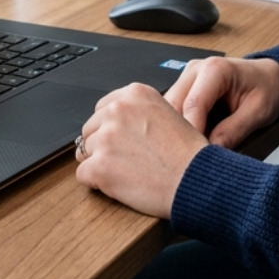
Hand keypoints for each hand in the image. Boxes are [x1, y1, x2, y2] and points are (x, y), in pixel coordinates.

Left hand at [75, 83, 206, 218]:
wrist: (196, 180)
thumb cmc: (188, 154)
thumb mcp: (168, 113)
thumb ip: (139, 112)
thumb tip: (112, 122)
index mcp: (134, 94)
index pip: (103, 109)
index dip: (112, 129)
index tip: (125, 142)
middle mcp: (118, 110)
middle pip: (91, 130)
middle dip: (103, 146)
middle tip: (128, 161)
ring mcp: (106, 137)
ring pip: (85, 153)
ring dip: (101, 165)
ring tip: (129, 173)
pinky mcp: (99, 165)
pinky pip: (83, 174)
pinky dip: (97, 183)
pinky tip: (120, 184)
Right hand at [166, 56, 278, 149]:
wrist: (268, 76)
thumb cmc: (266, 88)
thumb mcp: (259, 111)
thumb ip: (234, 130)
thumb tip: (212, 150)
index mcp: (215, 69)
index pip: (193, 104)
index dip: (192, 133)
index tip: (195, 157)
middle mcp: (195, 70)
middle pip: (173, 106)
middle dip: (178, 134)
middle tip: (189, 160)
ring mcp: (186, 78)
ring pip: (167, 109)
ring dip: (174, 132)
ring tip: (188, 154)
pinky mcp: (184, 88)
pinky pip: (172, 110)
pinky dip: (177, 128)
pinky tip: (187, 144)